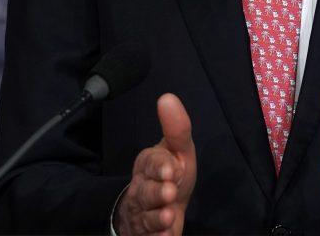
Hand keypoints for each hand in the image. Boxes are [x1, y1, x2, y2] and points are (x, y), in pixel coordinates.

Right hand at [113, 93, 196, 235]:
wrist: (158, 208)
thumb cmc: (170, 174)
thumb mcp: (178, 150)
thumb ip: (176, 128)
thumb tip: (167, 97)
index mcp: (147, 164)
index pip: (150, 163)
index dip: (160, 166)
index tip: (171, 169)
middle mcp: (141, 189)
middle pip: (144, 191)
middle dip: (156, 193)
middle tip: (170, 192)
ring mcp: (142, 213)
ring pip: (145, 216)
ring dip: (157, 217)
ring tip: (169, 217)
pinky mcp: (146, 234)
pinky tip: (166, 235)